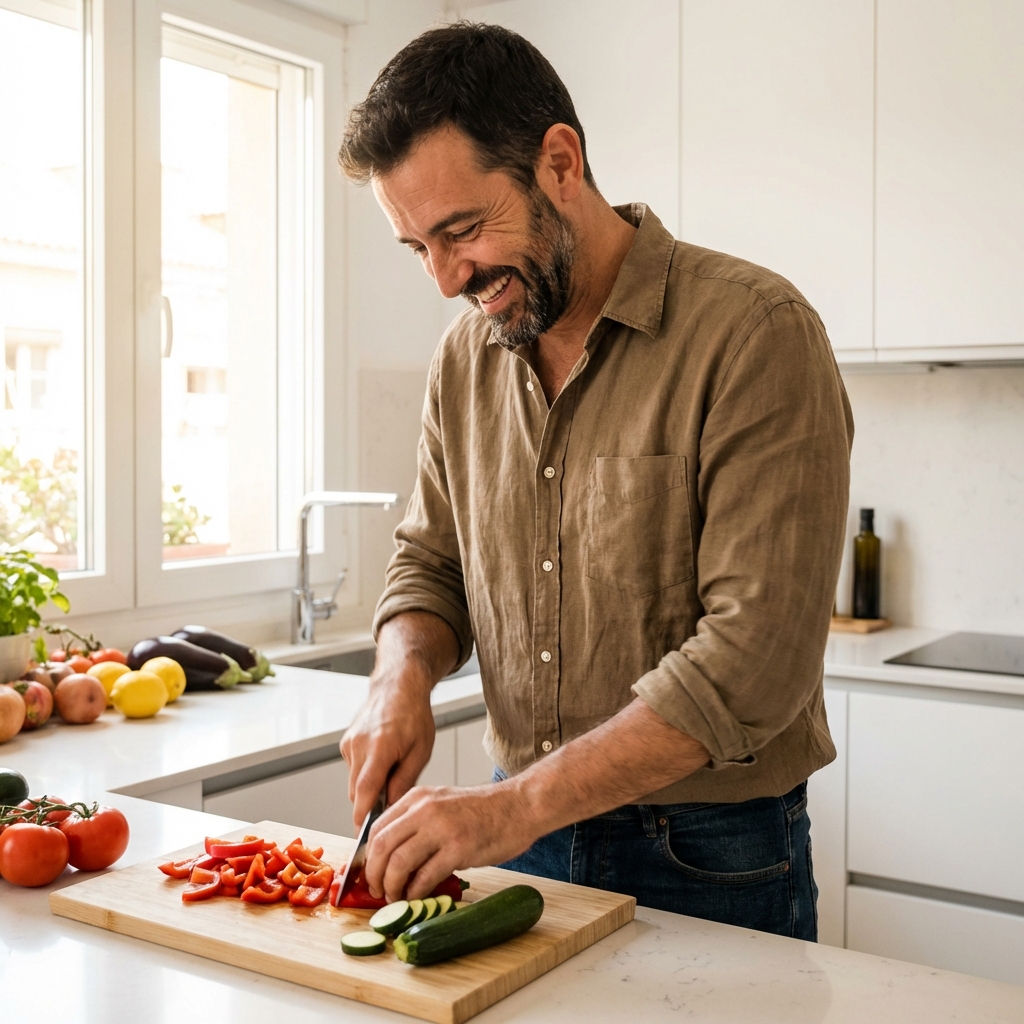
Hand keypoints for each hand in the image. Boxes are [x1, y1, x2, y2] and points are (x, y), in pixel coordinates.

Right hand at [341, 670, 434, 829]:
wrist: (398, 687)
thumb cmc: (414, 716)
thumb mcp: (420, 751)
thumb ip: (404, 782)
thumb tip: (391, 809)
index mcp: (380, 747)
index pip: (365, 790)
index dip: (362, 816)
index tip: (364, 835)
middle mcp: (359, 745)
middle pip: (356, 791)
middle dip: (368, 805)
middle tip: (387, 811)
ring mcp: (349, 743)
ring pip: (353, 781)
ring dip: (367, 787)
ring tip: (390, 776)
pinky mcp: (346, 742)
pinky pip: (353, 768)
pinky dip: (364, 772)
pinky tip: (381, 761)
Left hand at [363, 782, 538, 901]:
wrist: (520, 806)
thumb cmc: (484, 810)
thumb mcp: (443, 804)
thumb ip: (417, 822)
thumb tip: (392, 856)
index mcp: (418, 797)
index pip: (376, 827)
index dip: (367, 855)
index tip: (368, 873)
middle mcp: (425, 809)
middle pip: (380, 846)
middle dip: (373, 874)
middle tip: (377, 890)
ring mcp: (442, 828)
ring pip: (397, 862)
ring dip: (391, 887)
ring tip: (395, 897)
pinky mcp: (459, 848)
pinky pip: (425, 877)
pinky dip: (416, 893)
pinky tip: (418, 898)